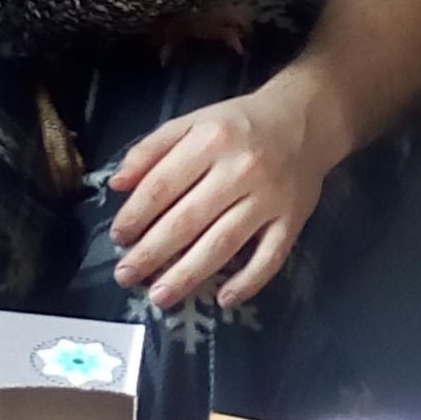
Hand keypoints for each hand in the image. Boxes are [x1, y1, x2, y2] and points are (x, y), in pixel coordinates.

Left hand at [109, 79, 333, 308]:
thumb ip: (152, 149)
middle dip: (152, 252)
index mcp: (210, 141)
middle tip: (126, 276)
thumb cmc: (238, 124)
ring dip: (189, 274)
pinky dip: (249, 281)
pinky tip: (225, 299)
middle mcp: (240, 170)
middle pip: (188, 219)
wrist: (304, 120)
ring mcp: (269, 198)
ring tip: (160, 296)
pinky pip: (271, 257)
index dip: (136, 215)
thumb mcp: (192, 122)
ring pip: (224, 243)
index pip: (163, 185)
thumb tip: (116, 184)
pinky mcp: (293, 220)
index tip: (118, 238)